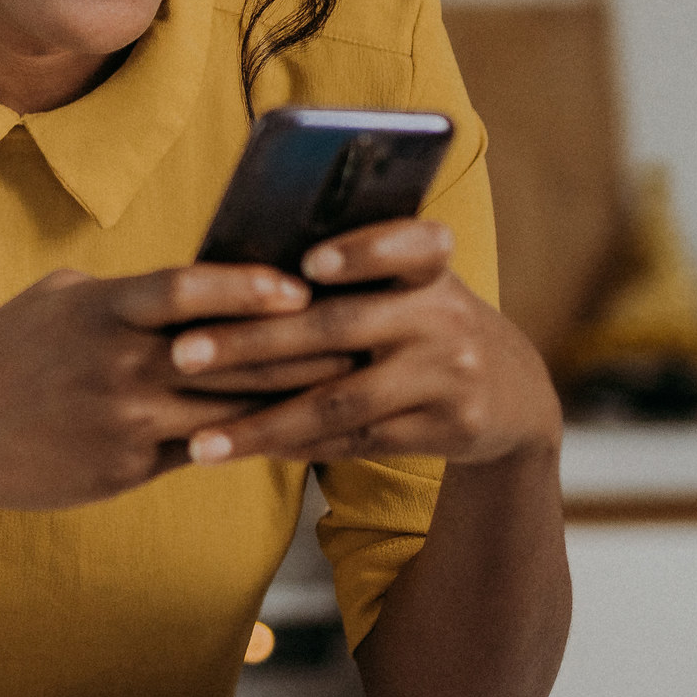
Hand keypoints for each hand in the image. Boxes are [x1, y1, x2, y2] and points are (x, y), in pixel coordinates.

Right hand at [0, 262, 353, 516]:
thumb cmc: (3, 355)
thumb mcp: (55, 300)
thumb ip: (124, 291)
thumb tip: (197, 277)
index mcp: (99, 310)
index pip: (185, 289)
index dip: (248, 288)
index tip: (301, 286)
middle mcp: (115, 366)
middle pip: (227, 355)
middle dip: (299, 346)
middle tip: (364, 334)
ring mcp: (122, 423)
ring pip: (226, 409)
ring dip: (291, 399)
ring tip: (349, 387)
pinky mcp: (124, 470)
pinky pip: (201, 451)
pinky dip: (249, 440)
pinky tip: (292, 434)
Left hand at [165, 220, 558, 468]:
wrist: (513, 393)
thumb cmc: (422, 320)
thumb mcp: (410, 285)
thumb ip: (350, 274)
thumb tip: (233, 276)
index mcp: (431, 266)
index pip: (409, 244)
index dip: (364, 252)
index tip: (310, 263)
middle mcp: (445, 316)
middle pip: (339, 327)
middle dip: (253, 342)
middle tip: (183, 354)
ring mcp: (448, 376)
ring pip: (340, 402)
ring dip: (263, 424)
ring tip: (200, 441)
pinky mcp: (445, 430)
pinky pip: (356, 441)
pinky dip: (296, 447)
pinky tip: (245, 452)